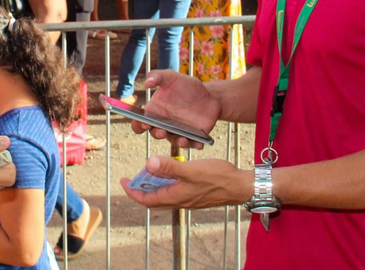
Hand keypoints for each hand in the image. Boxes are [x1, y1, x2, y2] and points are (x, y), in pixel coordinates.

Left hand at [122, 157, 249, 209]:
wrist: (240, 186)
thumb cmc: (218, 178)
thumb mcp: (191, 170)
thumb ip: (170, 167)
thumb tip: (148, 164)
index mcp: (176, 196)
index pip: (146, 199)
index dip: (132, 192)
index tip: (124, 182)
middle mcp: (180, 200)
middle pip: (154, 198)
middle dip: (141, 188)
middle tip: (135, 175)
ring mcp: (188, 198)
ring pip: (165, 194)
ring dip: (155, 184)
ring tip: (151, 169)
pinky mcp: (196, 194)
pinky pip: (175, 191)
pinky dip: (168, 182)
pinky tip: (173, 170)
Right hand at [132, 70, 221, 149]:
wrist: (208, 95)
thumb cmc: (186, 86)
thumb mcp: (172, 77)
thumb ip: (158, 77)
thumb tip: (146, 82)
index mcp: (155, 111)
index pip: (140, 122)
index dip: (139, 125)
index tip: (145, 123)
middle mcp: (164, 124)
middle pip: (155, 134)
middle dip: (158, 134)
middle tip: (162, 132)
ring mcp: (178, 132)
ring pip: (174, 141)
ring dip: (177, 142)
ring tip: (183, 140)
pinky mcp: (193, 137)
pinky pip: (192, 143)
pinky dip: (195, 145)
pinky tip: (199, 144)